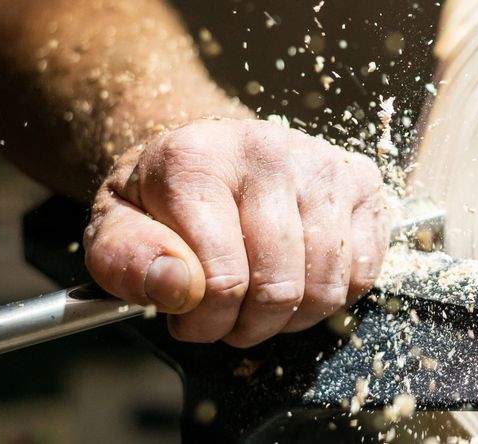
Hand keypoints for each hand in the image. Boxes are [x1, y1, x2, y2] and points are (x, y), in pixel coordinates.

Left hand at [83, 119, 389, 346]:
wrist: (209, 151)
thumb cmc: (163, 197)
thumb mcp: (115, 225)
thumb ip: (126, 260)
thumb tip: (177, 288)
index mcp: (197, 159)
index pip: (220, 280)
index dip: (203, 320)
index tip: (186, 317)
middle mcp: (268, 151)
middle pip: (279, 288)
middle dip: (248, 325)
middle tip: (226, 319)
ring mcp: (322, 164)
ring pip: (326, 286)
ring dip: (291, 319)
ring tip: (259, 303)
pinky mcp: (360, 180)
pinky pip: (362, 272)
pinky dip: (331, 297)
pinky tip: (298, 279)